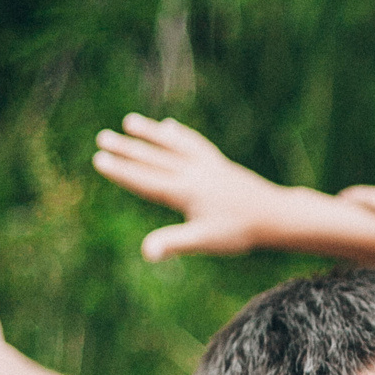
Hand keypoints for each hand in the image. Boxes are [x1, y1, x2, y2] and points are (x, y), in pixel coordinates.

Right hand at [92, 114, 290, 260]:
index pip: (145, 180)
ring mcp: (207, 165)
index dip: (121, 170)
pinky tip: (169, 127)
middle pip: (154, 158)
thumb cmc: (239, 231)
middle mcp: (194, 172)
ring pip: (173, 145)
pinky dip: (179, 136)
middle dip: (128, 149)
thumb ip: (173, 243)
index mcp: (185, 191)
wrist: (275, 215)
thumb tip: (146, 252)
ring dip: (150, 134)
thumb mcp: (204, 241)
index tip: (99, 159)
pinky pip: (195, 144)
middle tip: (102, 137)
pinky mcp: (219, 164)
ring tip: (130, 121)